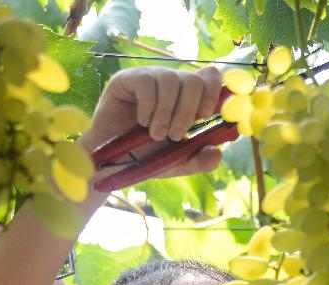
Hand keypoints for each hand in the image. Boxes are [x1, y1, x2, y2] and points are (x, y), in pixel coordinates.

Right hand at [79, 67, 224, 183]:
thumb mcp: (176, 162)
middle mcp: (171, 84)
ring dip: (166, 112)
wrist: (111, 164)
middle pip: (193, 80)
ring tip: (155, 134)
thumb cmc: (144, 158)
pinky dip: (149, 106)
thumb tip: (217, 154)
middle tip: (176, 136)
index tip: (207, 115)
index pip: (209, 77)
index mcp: (187, 98)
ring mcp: (149, 79)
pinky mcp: (127, 79)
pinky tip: (142, 121)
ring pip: (171, 79)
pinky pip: (147, 82)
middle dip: (188, 111)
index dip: (213, 92)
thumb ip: (198, 159)